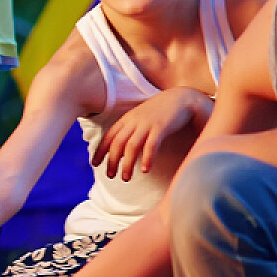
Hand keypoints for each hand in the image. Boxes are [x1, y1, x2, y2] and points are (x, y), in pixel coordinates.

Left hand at [92, 88, 208, 181]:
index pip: (109, 136)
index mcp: (127, 119)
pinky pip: (151, 145)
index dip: (100, 150)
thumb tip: (121, 150)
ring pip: (132, 146)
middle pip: (118, 143)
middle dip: (112, 161)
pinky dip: (147, 158)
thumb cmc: (159, 111)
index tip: (94, 164)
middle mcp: (134, 121)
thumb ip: (130, 130)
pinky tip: (145, 170)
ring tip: (126, 178)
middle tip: (110, 176)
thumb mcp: (140, 118)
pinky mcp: (161, 127)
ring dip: (127, 164)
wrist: (181, 97)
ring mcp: (147, 124)